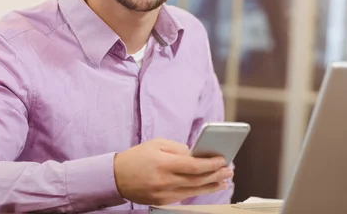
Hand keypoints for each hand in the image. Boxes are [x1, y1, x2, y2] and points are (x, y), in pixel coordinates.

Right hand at [113, 138, 232, 205]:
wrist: (116, 177)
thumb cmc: (137, 156)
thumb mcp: (156, 144)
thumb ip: (177, 148)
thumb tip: (196, 154)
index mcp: (163, 163)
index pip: (193, 166)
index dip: (210, 164)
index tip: (223, 160)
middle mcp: (164, 181)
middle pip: (197, 180)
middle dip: (216, 174)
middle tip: (230, 169)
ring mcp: (164, 194)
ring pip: (194, 191)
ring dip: (212, 185)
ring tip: (224, 179)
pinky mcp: (162, 201)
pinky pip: (185, 196)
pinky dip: (199, 190)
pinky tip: (208, 186)